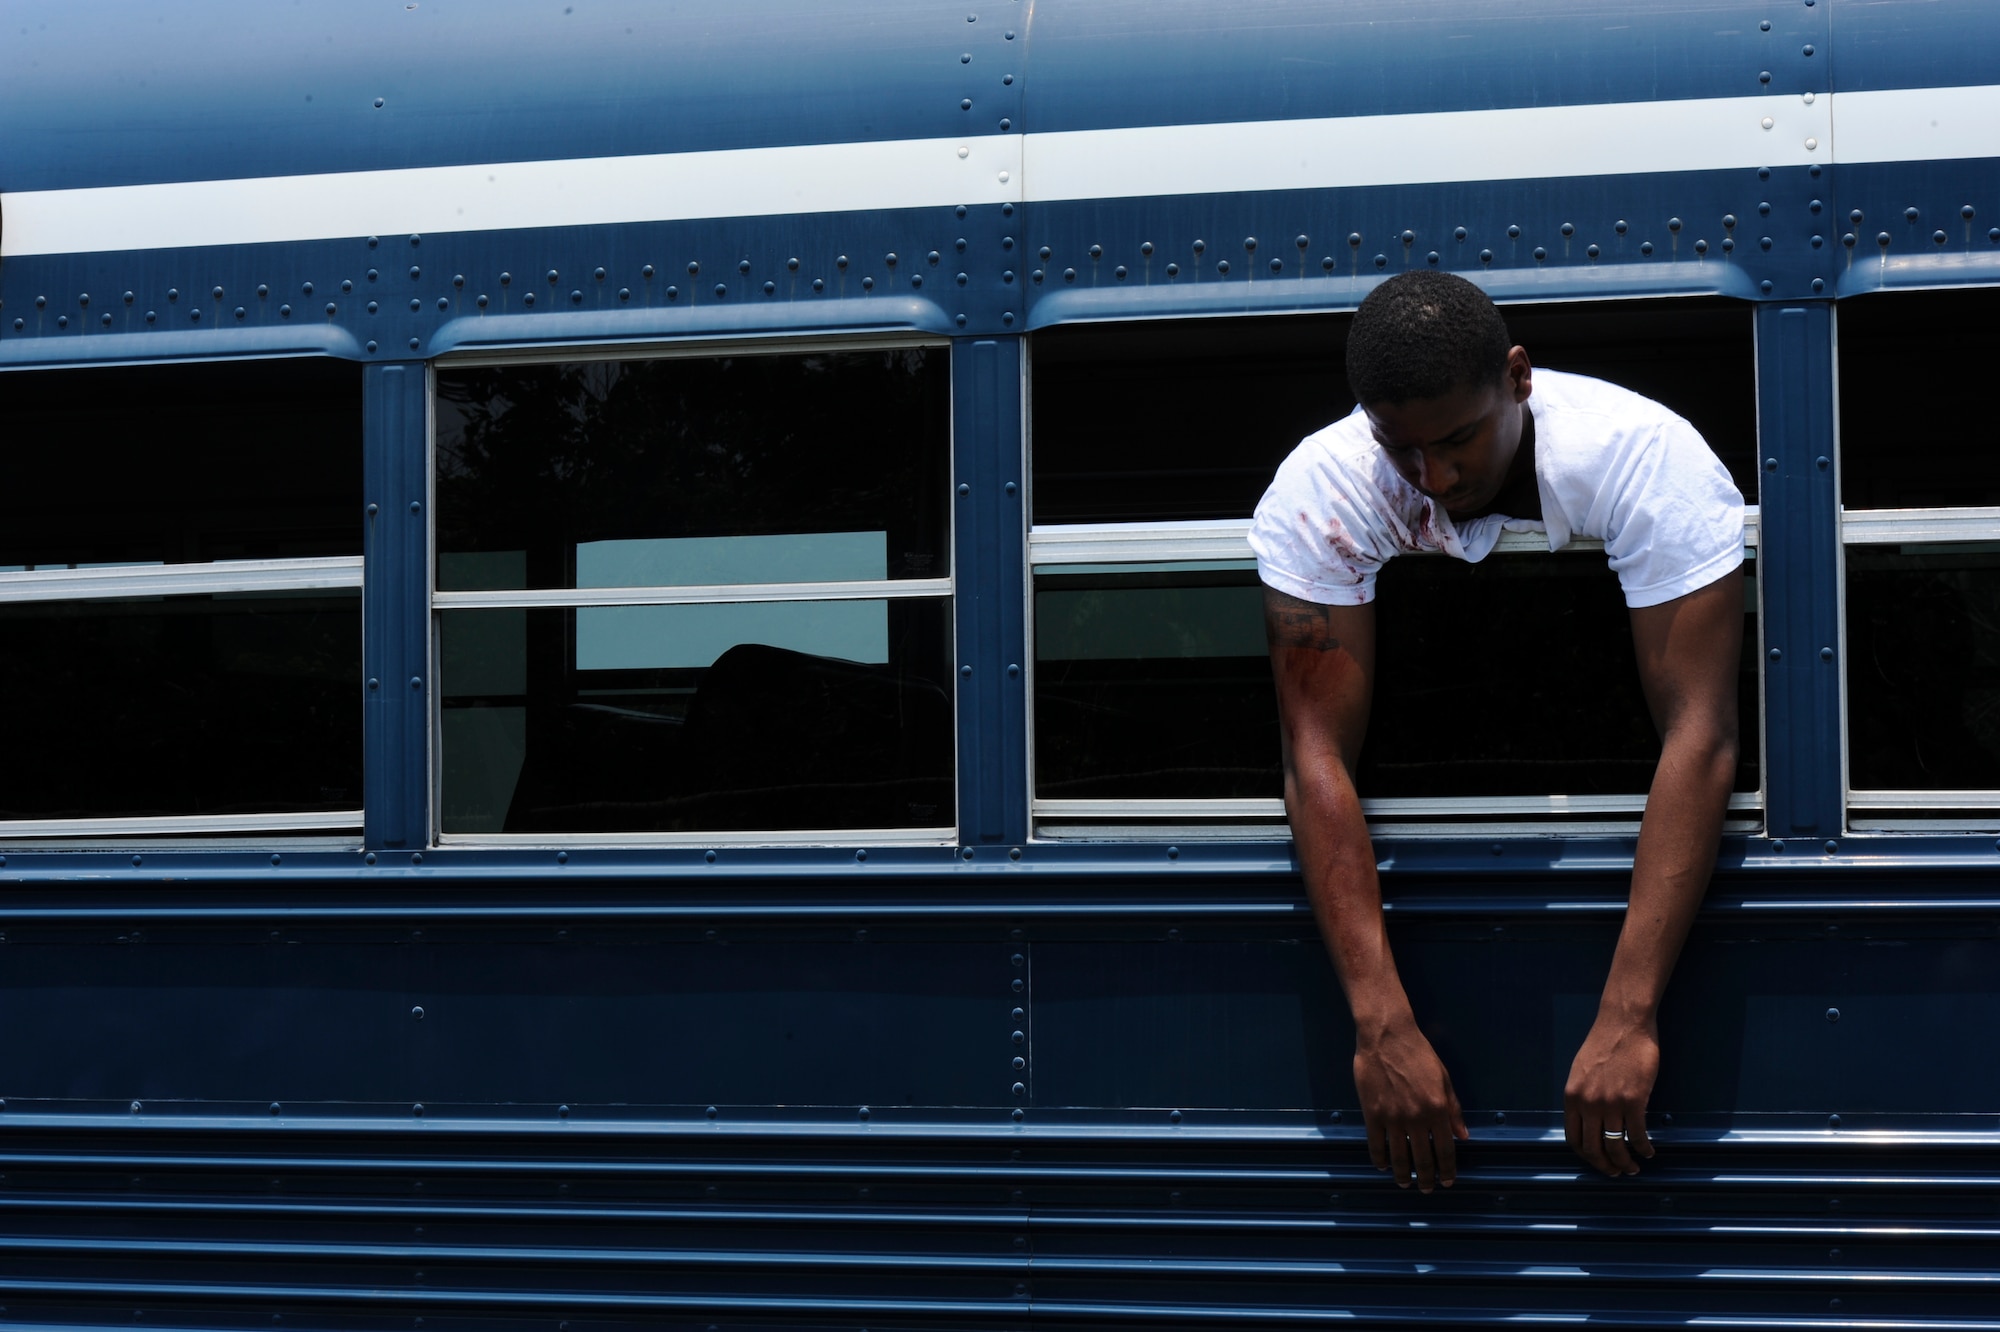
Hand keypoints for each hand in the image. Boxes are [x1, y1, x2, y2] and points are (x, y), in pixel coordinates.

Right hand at [1353, 1015, 1468, 1192]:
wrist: (1387, 1036)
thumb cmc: (1418, 1053)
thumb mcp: (1444, 1079)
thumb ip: (1453, 1109)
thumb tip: (1462, 1136)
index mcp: (1438, 1110)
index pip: (1445, 1150)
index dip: (1447, 1170)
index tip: (1446, 1182)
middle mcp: (1417, 1119)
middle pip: (1423, 1159)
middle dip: (1426, 1178)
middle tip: (1426, 1189)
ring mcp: (1393, 1118)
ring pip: (1399, 1157)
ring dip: (1403, 1175)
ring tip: (1404, 1183)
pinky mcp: (1372, 1114)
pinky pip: (1376, 1144)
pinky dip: (1380, 1159)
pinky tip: (1383, 1166)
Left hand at [1564, 1013, 1660, 1175]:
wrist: (1623, 1024)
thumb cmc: (1604, 1044)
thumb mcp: (1581, 1072)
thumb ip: (1582, 1096)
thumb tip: (1589, 1118)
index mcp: (1572, 1097)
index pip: (1574, 1139)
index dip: (1587, 1156)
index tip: (1598, 1161)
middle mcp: (1587, 1104)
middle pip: (1594, 1148)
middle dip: (1606, 1166)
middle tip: (1617, 1172)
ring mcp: (1610, 1104)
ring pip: (1616, 1146)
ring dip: (1626, 1163)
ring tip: (1634, 1168)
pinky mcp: (1633, 1101)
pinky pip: (1637, 1135)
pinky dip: (1643, 1148)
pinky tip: (1648, 1152)